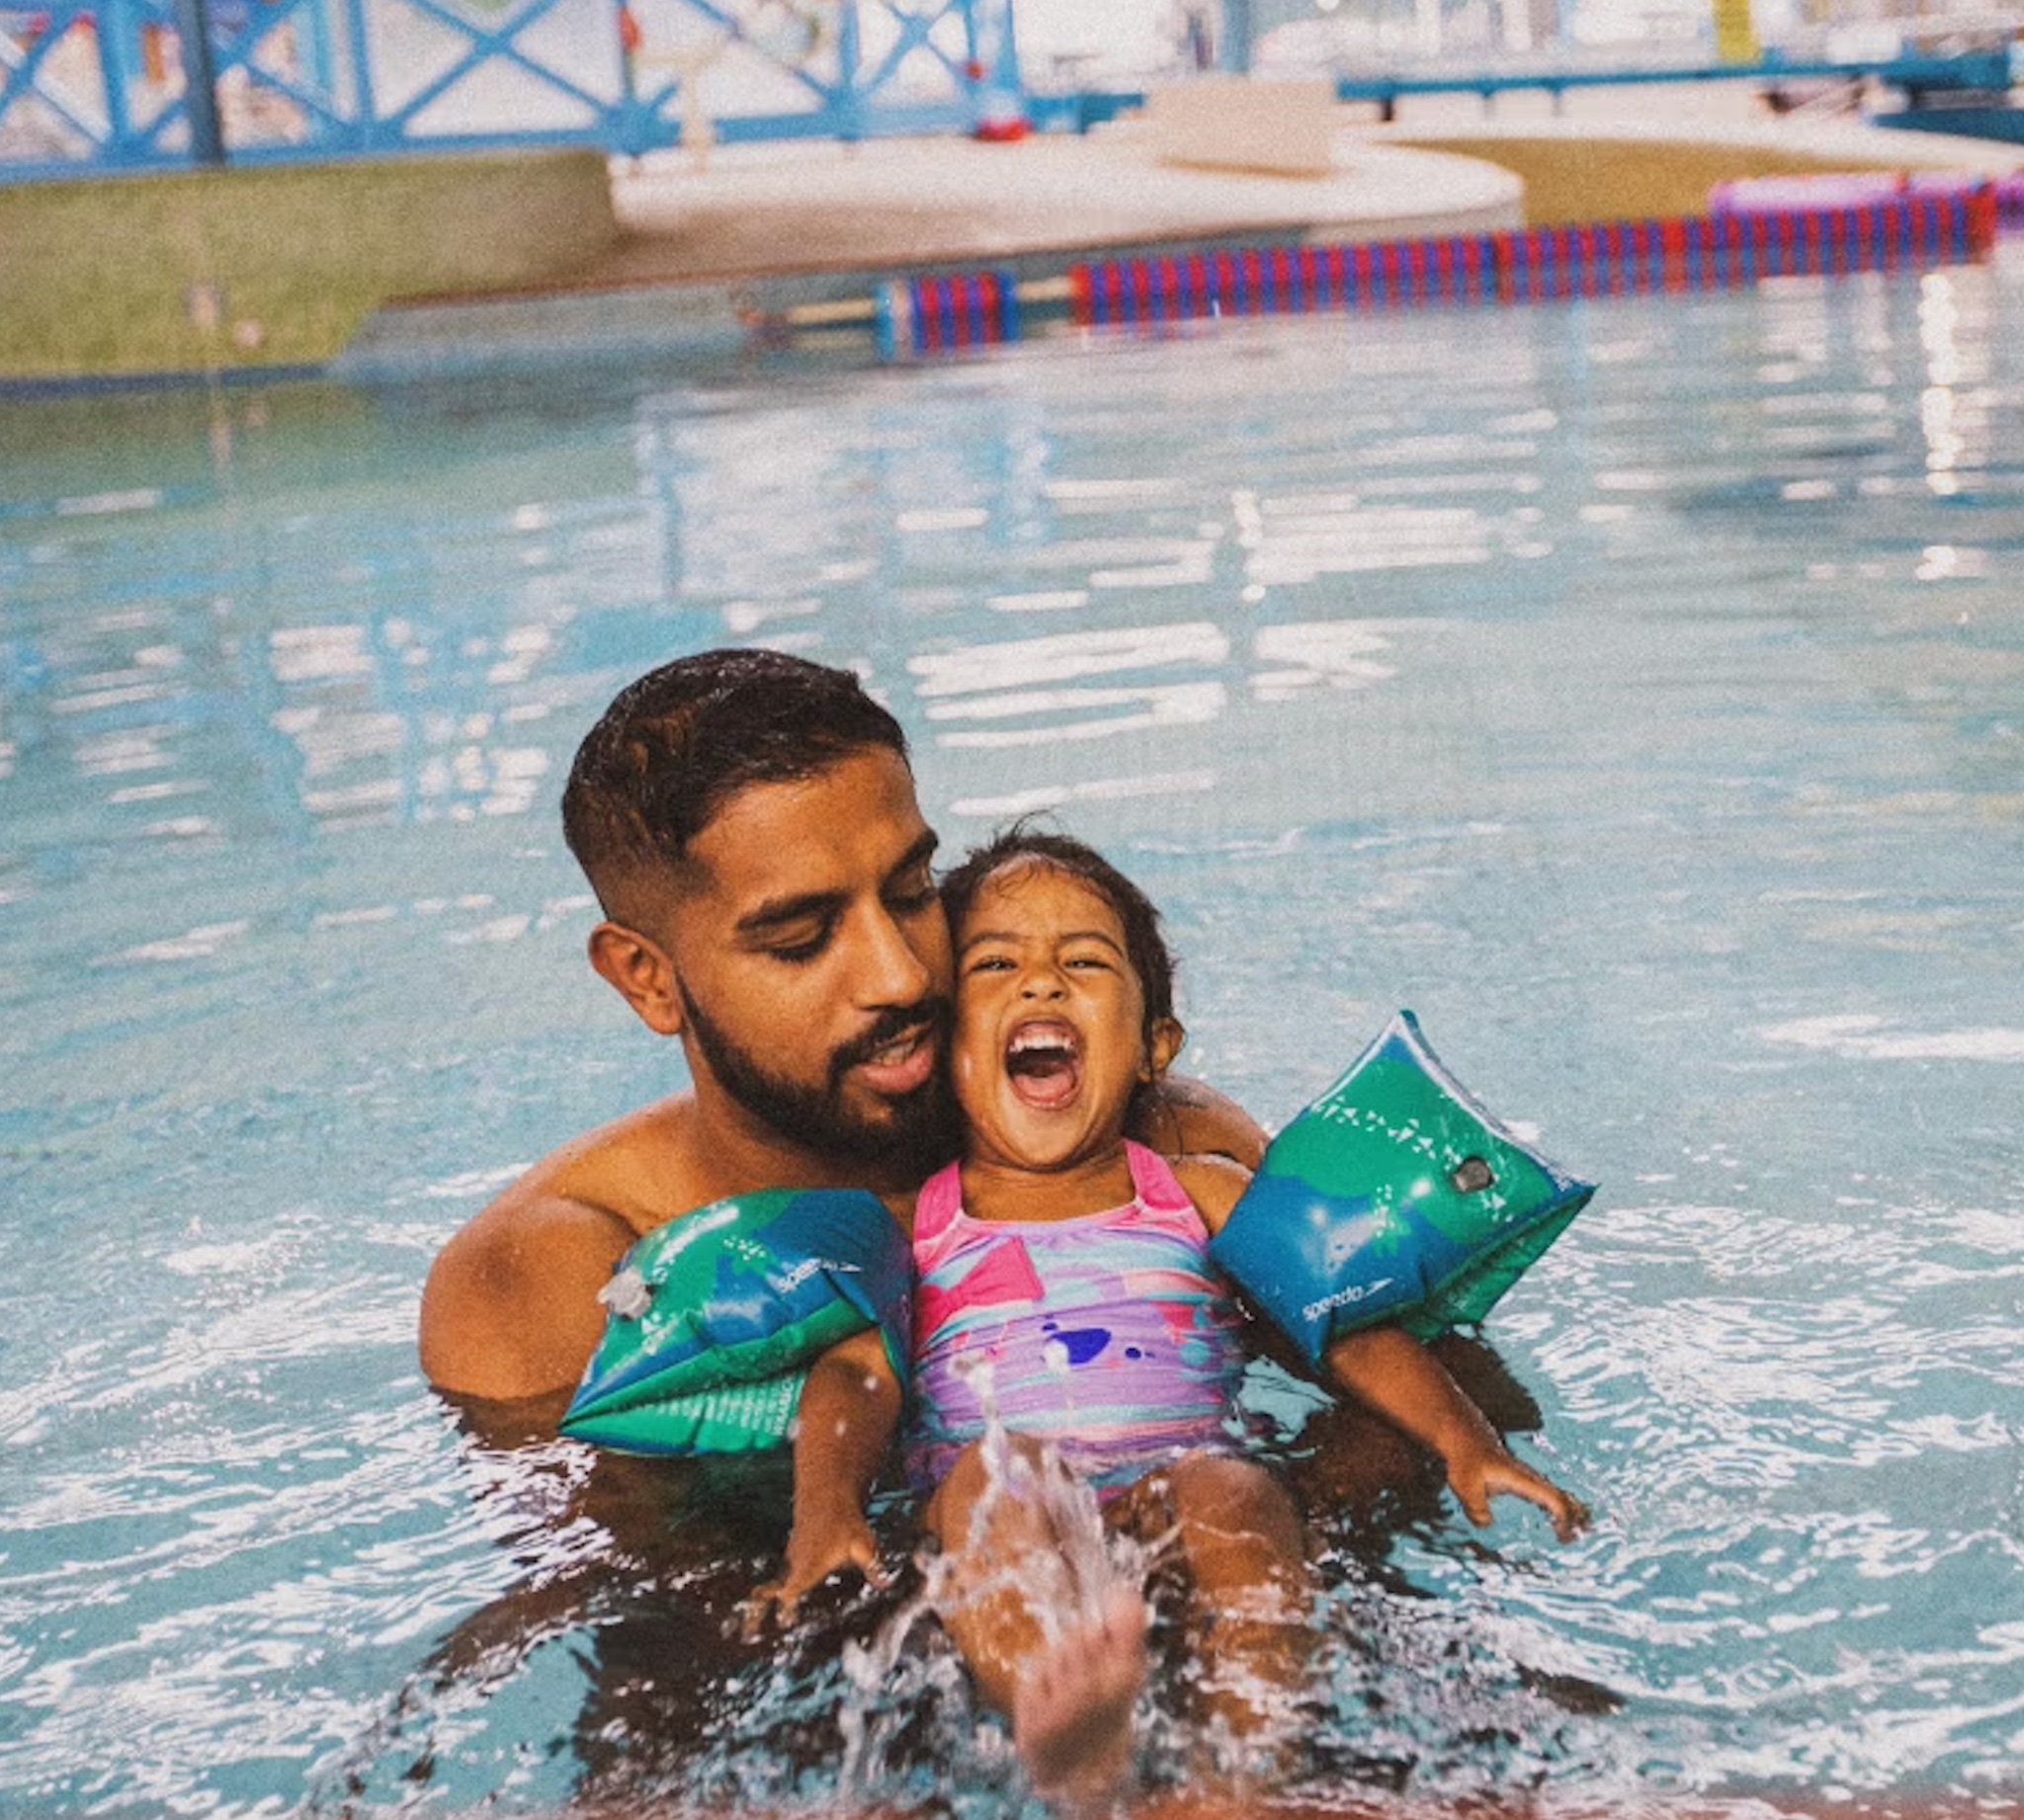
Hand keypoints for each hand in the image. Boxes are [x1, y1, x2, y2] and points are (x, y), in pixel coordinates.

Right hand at [742, 1510, 888, 1636]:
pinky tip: (771, 1616)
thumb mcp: (863, 1543)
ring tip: (748, 1634)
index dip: (786, 1605)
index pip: (792, 1589)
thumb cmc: (845, 1522)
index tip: (780, 1623)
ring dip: (760, 1608)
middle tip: (747, 1637)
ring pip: (768, 1589)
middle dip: (758, 1613)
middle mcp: (793, 1566)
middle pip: (769, 1593)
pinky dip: (767, 1597)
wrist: (826, 1496)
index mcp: (809, 1565)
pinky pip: (775, 1583)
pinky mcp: (789, 1562)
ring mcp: (788, 1563)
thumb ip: (872, 1566)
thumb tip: (886, 1586)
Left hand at [1446, 1437, 1590, 1542]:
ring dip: (1572, 1513)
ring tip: (1582, 1534)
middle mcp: (1530, 1480)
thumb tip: (1487, 1525)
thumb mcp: (1465, 1486)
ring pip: (1558, 1496)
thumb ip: (1476, 1508)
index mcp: (1523, 1481)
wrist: (1464, 1438)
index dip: (1564, 1518)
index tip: (1564, 1538)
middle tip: (1587, 1536)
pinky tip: (1560, 1526)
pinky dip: (1559, 1511)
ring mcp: (1528, 1481)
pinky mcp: (1521, 1483)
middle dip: (1578, 1516)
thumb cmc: (1465, 1460)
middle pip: (1563, 1498)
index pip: (1553, 1500)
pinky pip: (1548, 1497)